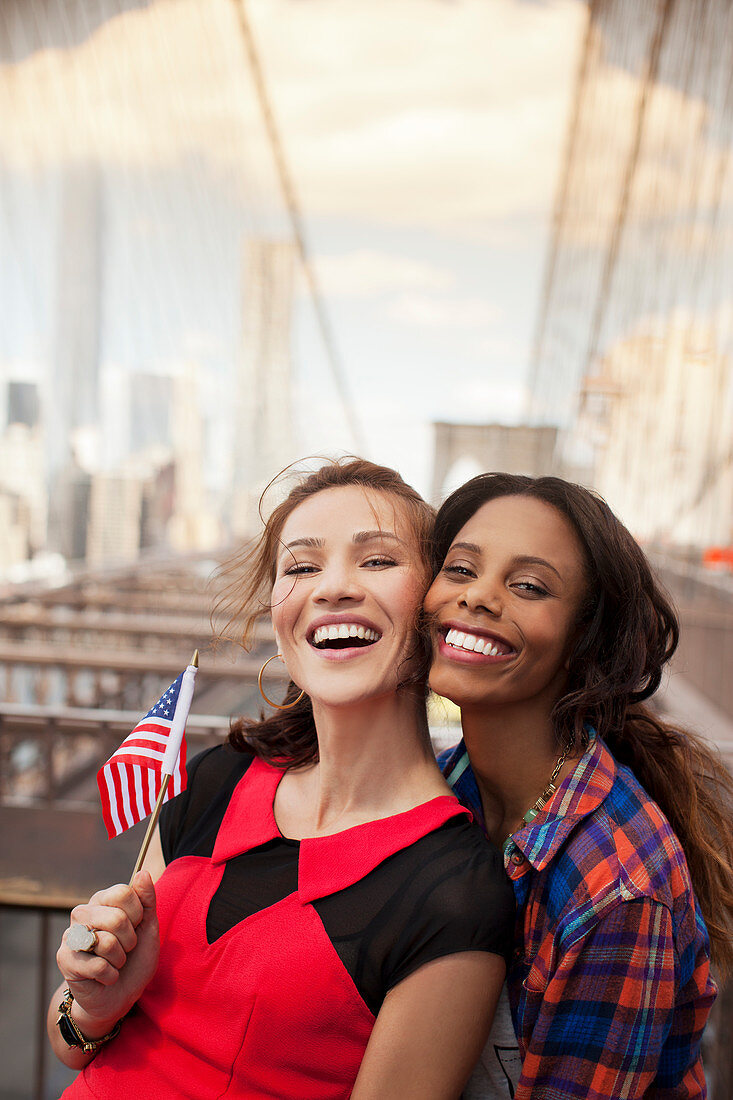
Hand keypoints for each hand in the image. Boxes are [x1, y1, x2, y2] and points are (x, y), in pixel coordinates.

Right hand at [56, 870, 158, 1033]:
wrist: (121, 995)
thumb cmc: (135, 958)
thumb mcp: (148, 927)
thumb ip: (147, 899)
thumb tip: (142, 872)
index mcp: (102, 900)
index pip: (123, 892)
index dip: (137, 913)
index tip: (136, 926)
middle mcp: (83, 913)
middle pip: (116, 918)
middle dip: (130, 940)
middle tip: (125, 949)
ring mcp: (71, 936)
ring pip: (106, 942)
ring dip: (120, 959)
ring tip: (114, 962)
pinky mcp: (65, 960)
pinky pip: (98, 966)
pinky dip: (111, 975)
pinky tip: (105, 977)